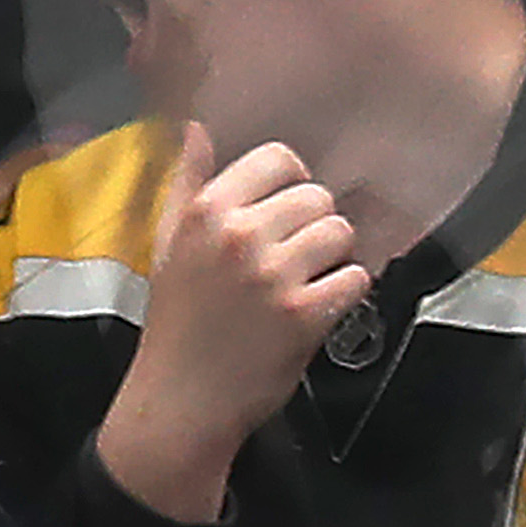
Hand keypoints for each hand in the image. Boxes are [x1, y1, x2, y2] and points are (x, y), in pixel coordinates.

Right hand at [97, 125, 371, 522]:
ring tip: (308, 280)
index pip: (279, 159)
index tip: (289, 209)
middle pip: (317, 198)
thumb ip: (187, 183)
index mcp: (205, 211)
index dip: (293, 183)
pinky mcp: (304, 314)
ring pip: (341, 233)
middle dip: (316, 225)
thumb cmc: (179, 321)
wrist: (183, 396)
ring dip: (335, 257)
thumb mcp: (169, 244)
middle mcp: (239, 236)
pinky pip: (356, 278)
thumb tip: (197, 130)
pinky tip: (321, 305)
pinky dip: (347, 291)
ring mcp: (273, 275)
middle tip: (298, 256)